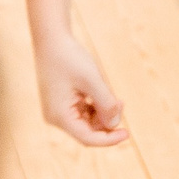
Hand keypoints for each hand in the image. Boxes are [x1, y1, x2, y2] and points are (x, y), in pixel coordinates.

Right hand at [32, 28, 127, 146]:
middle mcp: (56, 118)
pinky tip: (103, 92)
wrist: (51, 38)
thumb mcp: (92, 80)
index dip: (109, 139)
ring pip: (87, 121)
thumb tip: (115, 124)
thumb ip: (106, 103)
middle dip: (107, 120)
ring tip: (114, 95)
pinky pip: (83, 112)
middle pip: (88, 130)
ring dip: (103, 112)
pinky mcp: (62, 103)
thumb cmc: (70, 57)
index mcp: (60, 116)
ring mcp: (58, 111)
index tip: (127, 133)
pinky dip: (96, 106)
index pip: (88, 138)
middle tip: (121, 101)